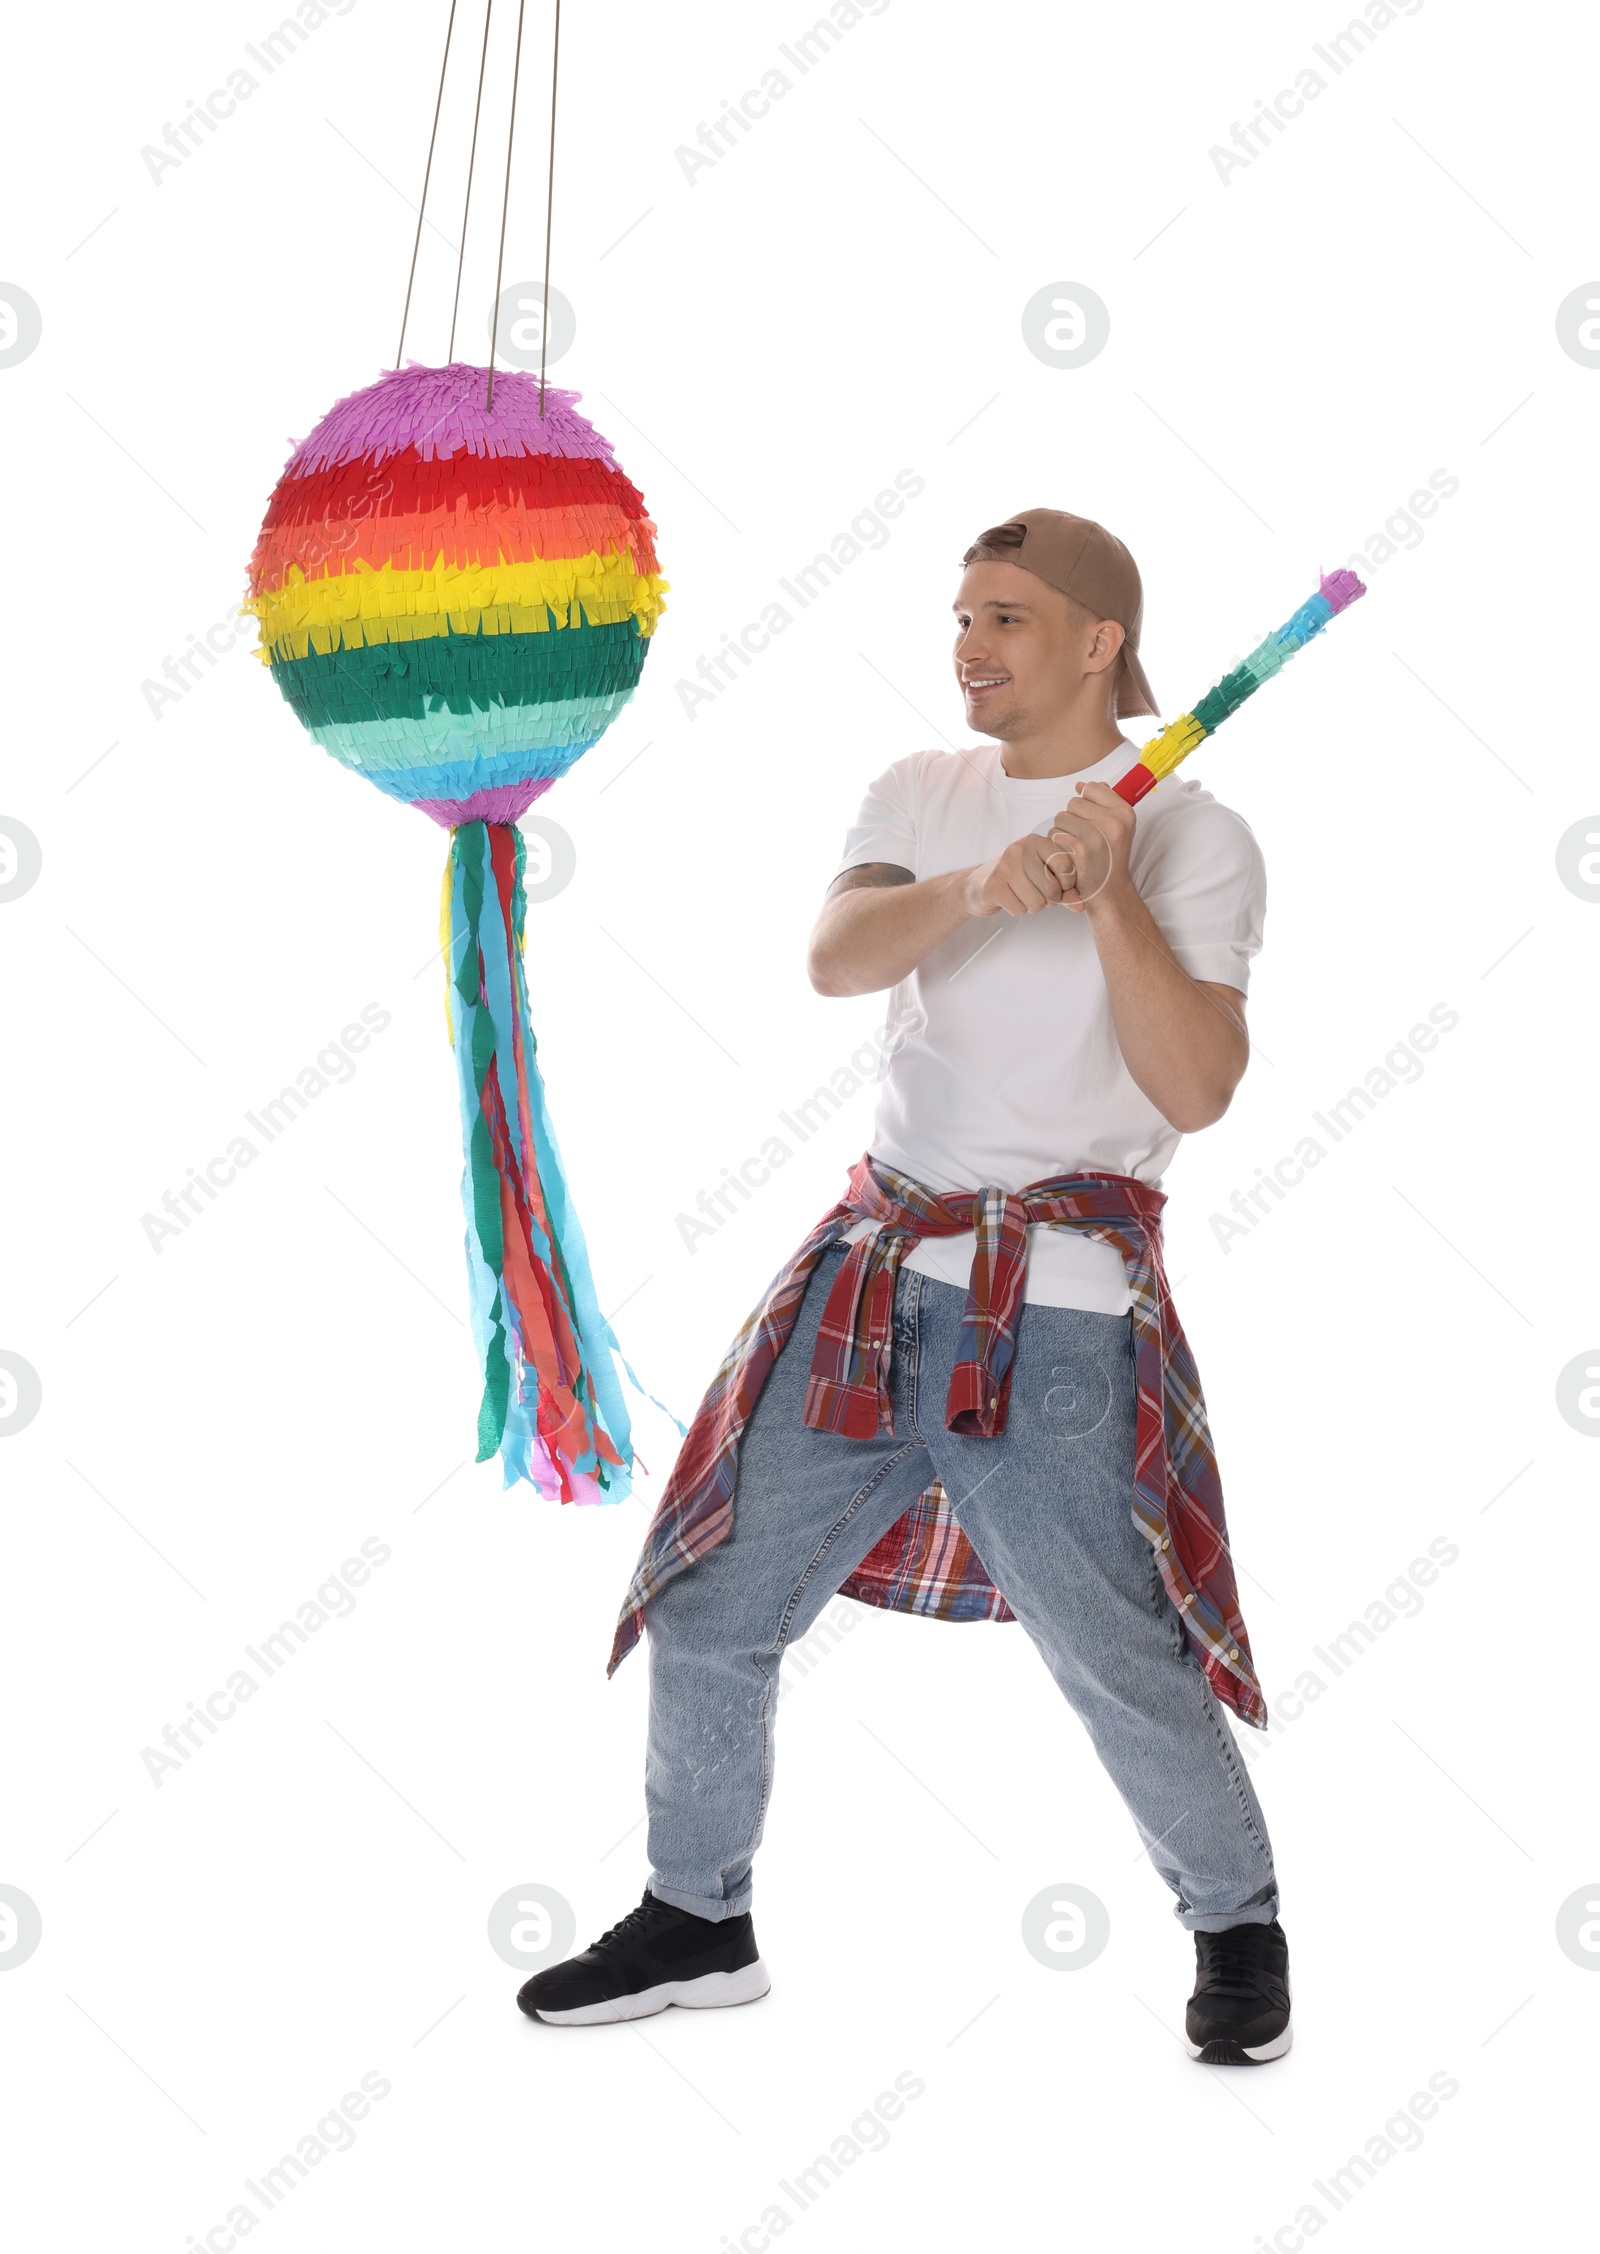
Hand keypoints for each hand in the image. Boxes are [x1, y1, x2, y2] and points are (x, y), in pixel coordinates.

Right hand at [961, 832, 1072, 917]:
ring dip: (1032, 906)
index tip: (1058, 885)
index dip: (1067, 883)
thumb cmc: (1016, 878)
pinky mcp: (993, 885)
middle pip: (1052, 888)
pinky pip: (1020, 909)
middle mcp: (1019, 849)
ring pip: (1037, 903)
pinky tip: (1009, 899)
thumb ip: (1065, 889)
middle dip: (1049, 899)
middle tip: (1037, 892)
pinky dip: (1017, 910)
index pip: (1066, 864)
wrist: (977, 885)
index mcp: (1035, 841)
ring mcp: (1004, 866)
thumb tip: (1081, 906)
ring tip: (1022, 895)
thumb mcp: (1043, 876)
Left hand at [1044, 780, 1136, 913]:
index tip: (1093, 823)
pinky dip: (1056, 847)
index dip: (1086, 804)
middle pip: (1073, 802)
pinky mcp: (1078, 850)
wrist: (1109, 894)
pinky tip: (1069, 858)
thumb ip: (1103, 802)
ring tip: (1076, 849)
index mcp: (1125, 812)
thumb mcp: (1117, 828)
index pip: (1091, 788)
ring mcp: (1096, 835)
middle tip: (1084, 840)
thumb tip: (1080, 785)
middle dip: (1072, 819)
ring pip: (1060, 818)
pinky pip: (1054, 835)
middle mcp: (1113, 821)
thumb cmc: (1109, 858)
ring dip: (1062, 833)